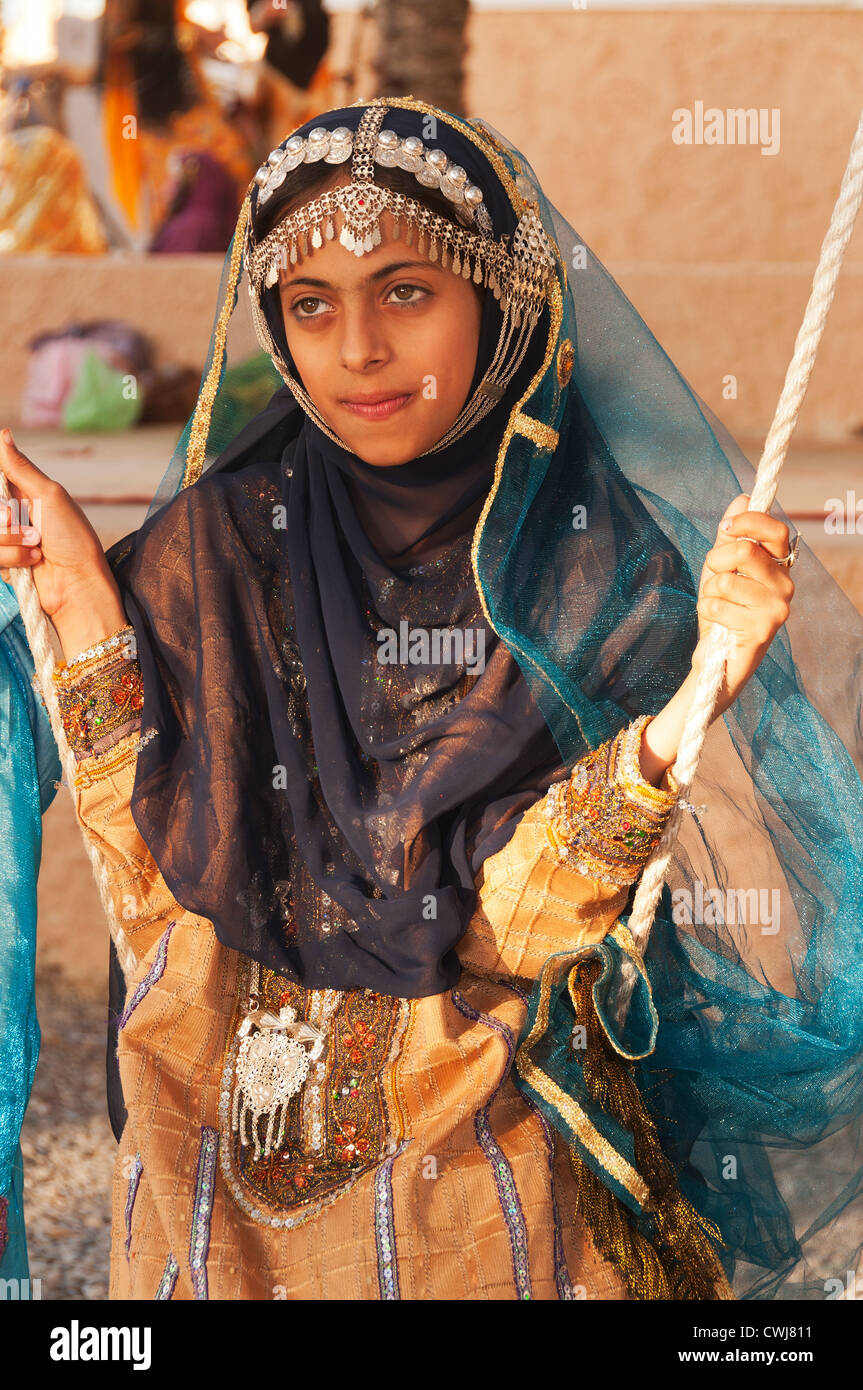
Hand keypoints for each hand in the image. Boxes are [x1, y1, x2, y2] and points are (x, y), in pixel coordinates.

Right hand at [0, 428, 123, 626]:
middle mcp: (13, 514)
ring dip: (11, 540)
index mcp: (24, 492)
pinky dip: (12, 557)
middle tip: (25, 524)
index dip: (0, 489)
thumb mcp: (49, 495)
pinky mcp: (4, 562)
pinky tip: (33, 562)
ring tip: (37, 547)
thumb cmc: (73, 537)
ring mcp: (7, 539)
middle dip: (5, 518)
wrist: (77, 583)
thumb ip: (20, 467)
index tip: (11, 505)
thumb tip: (3, 432)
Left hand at [692, 493, 794, 714]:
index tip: (724, 528)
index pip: (775, 530)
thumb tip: (743, 498)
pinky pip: (717, 605)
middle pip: (745, 551)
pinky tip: (718, 623)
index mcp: (779, 565)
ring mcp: (778, 608)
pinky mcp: (763, 629)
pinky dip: (707, 611)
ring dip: (709, 592)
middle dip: (716, 562)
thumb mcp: (722, 566)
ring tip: (718, 605)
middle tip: (714, 577)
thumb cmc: (722, 608)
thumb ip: (732, 535)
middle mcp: (786, 584)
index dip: (748, 522)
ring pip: (726, 580)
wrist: (719, 657)